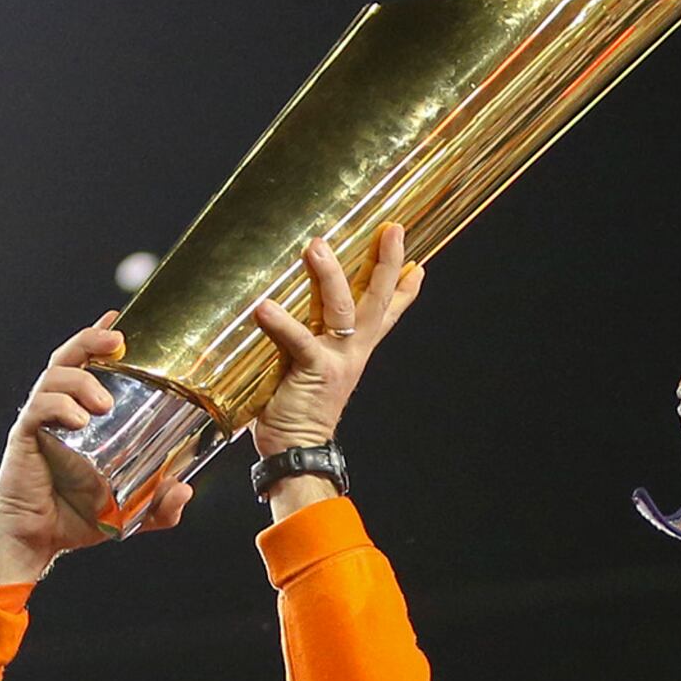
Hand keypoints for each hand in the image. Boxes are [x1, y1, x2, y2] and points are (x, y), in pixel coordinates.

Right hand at [0, 319, 182, 583]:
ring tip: (104, 401)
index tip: (121, 319)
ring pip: (54, 378)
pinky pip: (39, 411)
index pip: (89, 364)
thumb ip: (159, 506)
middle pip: (69, 358)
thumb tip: (185, 490)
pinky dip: (59, 407)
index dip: (101, 338)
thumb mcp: (130, 513)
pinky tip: (78, 418)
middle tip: (117, 339)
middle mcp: (58, 408)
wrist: (37, 539)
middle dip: (91, 340)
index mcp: (82, 413)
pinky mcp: (26, 437)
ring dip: (81, 380)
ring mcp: (40, 420)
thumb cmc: (78, 516)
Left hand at [248, 222, 426, 460]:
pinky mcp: (312, 371)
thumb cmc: (297, 410)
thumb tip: (281, 306)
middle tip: (393, 229)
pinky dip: (280, 322)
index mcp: (354, 350)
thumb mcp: (311, 368)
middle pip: (376, 300)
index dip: (403, 287)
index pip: (386, 312)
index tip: (417, 259)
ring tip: (318, 246)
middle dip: (387, 263)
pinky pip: (298, 340)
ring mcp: (335, 360)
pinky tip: (264, 306)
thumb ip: (306, 338)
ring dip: (331, 276)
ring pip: (342, 310)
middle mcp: (351, 351)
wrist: (298, 452)